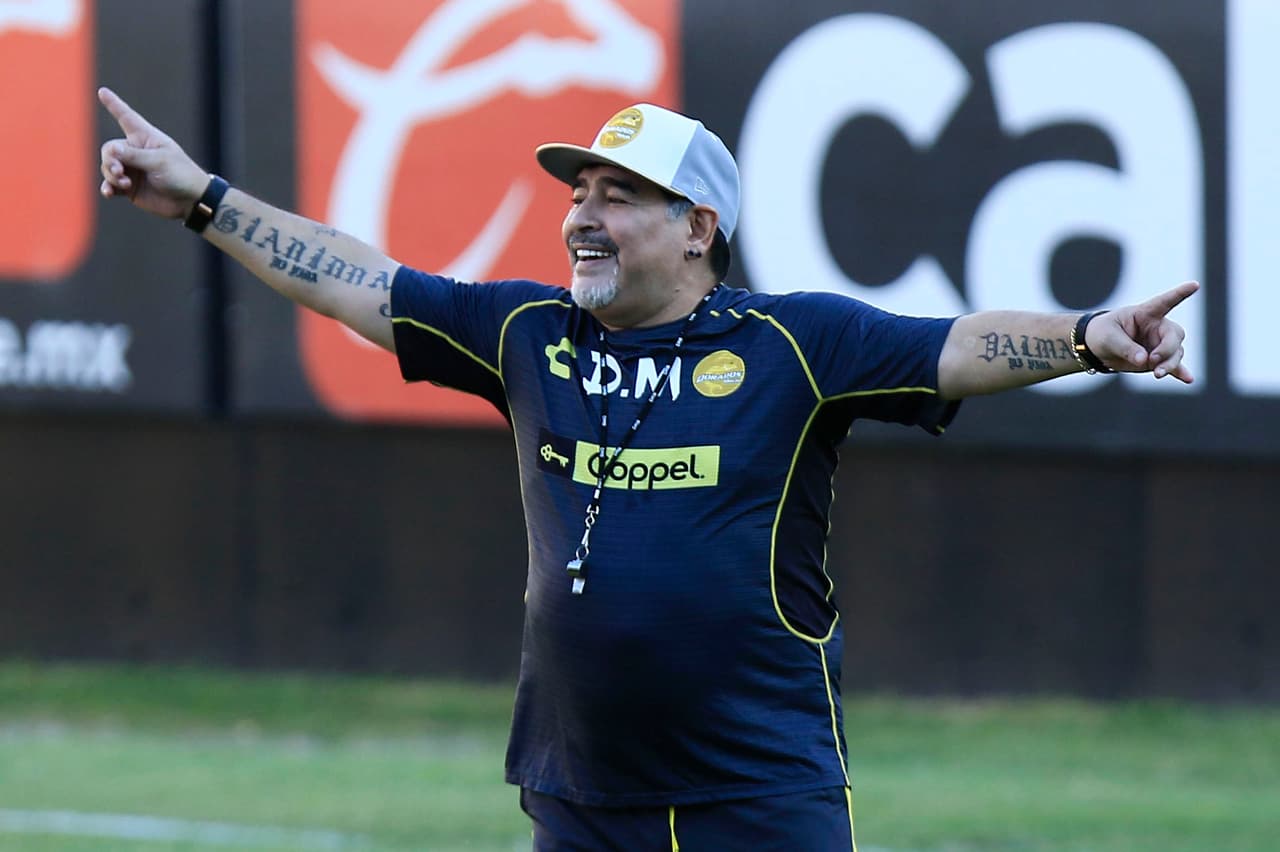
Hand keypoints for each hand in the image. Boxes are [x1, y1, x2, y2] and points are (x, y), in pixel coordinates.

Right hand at [98, 87, 208, 219]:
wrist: (191, 200)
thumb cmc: (181, 175)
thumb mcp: (158, 161)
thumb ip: (133, 155)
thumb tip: (110, 149)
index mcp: (146, 137)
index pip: (126, 117)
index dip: (114, 104)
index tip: (102, 91)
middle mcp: (136, 151)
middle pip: (110, 149)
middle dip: (110, 160)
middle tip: (119, 171)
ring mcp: (132, 169)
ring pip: (108, 167)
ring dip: (111, 175)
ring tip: (123, 183)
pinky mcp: (130, 187)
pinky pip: (111, 184)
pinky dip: (108, 187)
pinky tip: (108, 193)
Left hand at [1086, 281, 1199, 381]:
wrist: (1098, 349)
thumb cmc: (1102, 334)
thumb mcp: (1108, 338)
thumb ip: (1126, 348)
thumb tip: (1144, 361)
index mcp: (1145, 313)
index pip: (1164, 302)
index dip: (1180, 293)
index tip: (1195, 285)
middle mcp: (1157, 327)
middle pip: (1174, 335)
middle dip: (1167, 349)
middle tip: (1152, 361)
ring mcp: (1159, 344)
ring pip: (1175, 352)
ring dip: (1169, 364)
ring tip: (1157, 374)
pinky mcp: (1158, 360)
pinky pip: (1173, 366)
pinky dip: (1180, 372)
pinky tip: (1188, 379)